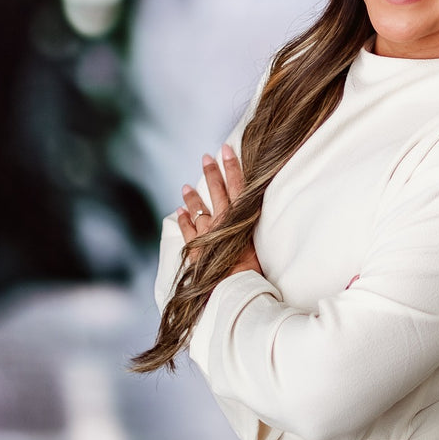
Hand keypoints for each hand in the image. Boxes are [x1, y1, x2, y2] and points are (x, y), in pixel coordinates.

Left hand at [177, 143, 261, 274]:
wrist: (232, 289)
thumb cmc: (252, 271)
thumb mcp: (260, 243)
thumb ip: (254, 225)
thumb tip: (255, 211)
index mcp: (240, 218)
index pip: (236, 186)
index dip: (231, 166)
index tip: (226, 149)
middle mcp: (221, 222)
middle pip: (216, 192)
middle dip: (211, 173)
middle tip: (206, 157)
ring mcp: (206, 234)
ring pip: (197, 209)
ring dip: (193, 197)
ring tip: (186, 185)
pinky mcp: (195, 248)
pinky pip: (187, 230)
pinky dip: (183, 220)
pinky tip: (179, 211)